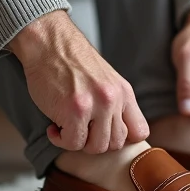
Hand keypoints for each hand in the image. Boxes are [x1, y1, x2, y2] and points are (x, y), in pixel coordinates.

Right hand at [8, 11, 149, 152]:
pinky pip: (73, 143)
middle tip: (79, 130)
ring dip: (78, 142)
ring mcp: (96, 105)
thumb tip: (115, 132)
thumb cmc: (70, 62)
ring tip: (67, 128)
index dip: (122, 139)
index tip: (103, 134)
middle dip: (95, 142)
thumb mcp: (104, 79)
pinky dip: (60, 140)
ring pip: (96, 147)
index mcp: (124, 92)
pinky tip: (54, 127)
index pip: (140, 132)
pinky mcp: (75, 111)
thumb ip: (114, 103)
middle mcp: (113, 99)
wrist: (50, 43)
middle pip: (116, 144)